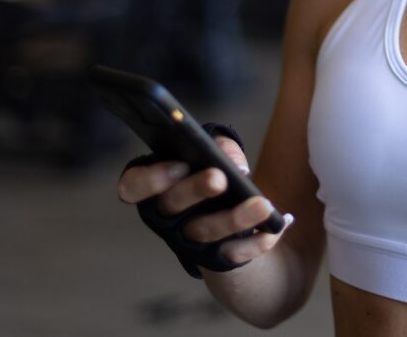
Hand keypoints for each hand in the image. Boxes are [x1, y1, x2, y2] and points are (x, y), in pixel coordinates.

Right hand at [117, 135, 294, 266]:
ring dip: (235, 218)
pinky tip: (273, 229)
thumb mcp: (215, 150)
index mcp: (154, 185)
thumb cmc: (213, 167)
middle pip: (173, 206)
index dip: (150, 179)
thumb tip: (236, 165)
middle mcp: (165, 216)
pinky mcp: (215, 258)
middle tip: (219, 177)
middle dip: (196, 190)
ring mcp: (188, 240)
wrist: (229, 208)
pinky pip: (233, 254)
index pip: (133, 186)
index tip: (178, 165)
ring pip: (205, 232)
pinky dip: (255, 243)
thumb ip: (222, 147)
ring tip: (263, 204)